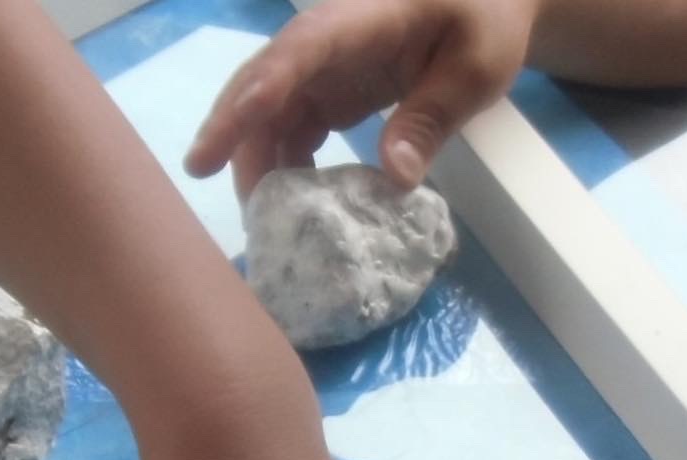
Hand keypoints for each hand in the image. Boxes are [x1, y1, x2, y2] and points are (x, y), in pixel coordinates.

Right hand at [184, 0, 536, 199]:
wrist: (486, 7)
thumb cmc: (485, 20)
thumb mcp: (478, 67)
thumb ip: (432, 117)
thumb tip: (392, 179)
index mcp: (363, 19)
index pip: (302, 49)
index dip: (265, 86)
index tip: (235, 124)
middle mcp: (329, 41)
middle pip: (264, 77)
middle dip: (230, 122)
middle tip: (200, 169)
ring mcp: (323, 70)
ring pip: (268, 110)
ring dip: (254, 157)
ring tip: (255, 211)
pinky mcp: (326, 94)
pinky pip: (289, 129)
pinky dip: (281, 166)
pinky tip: (284, 206)